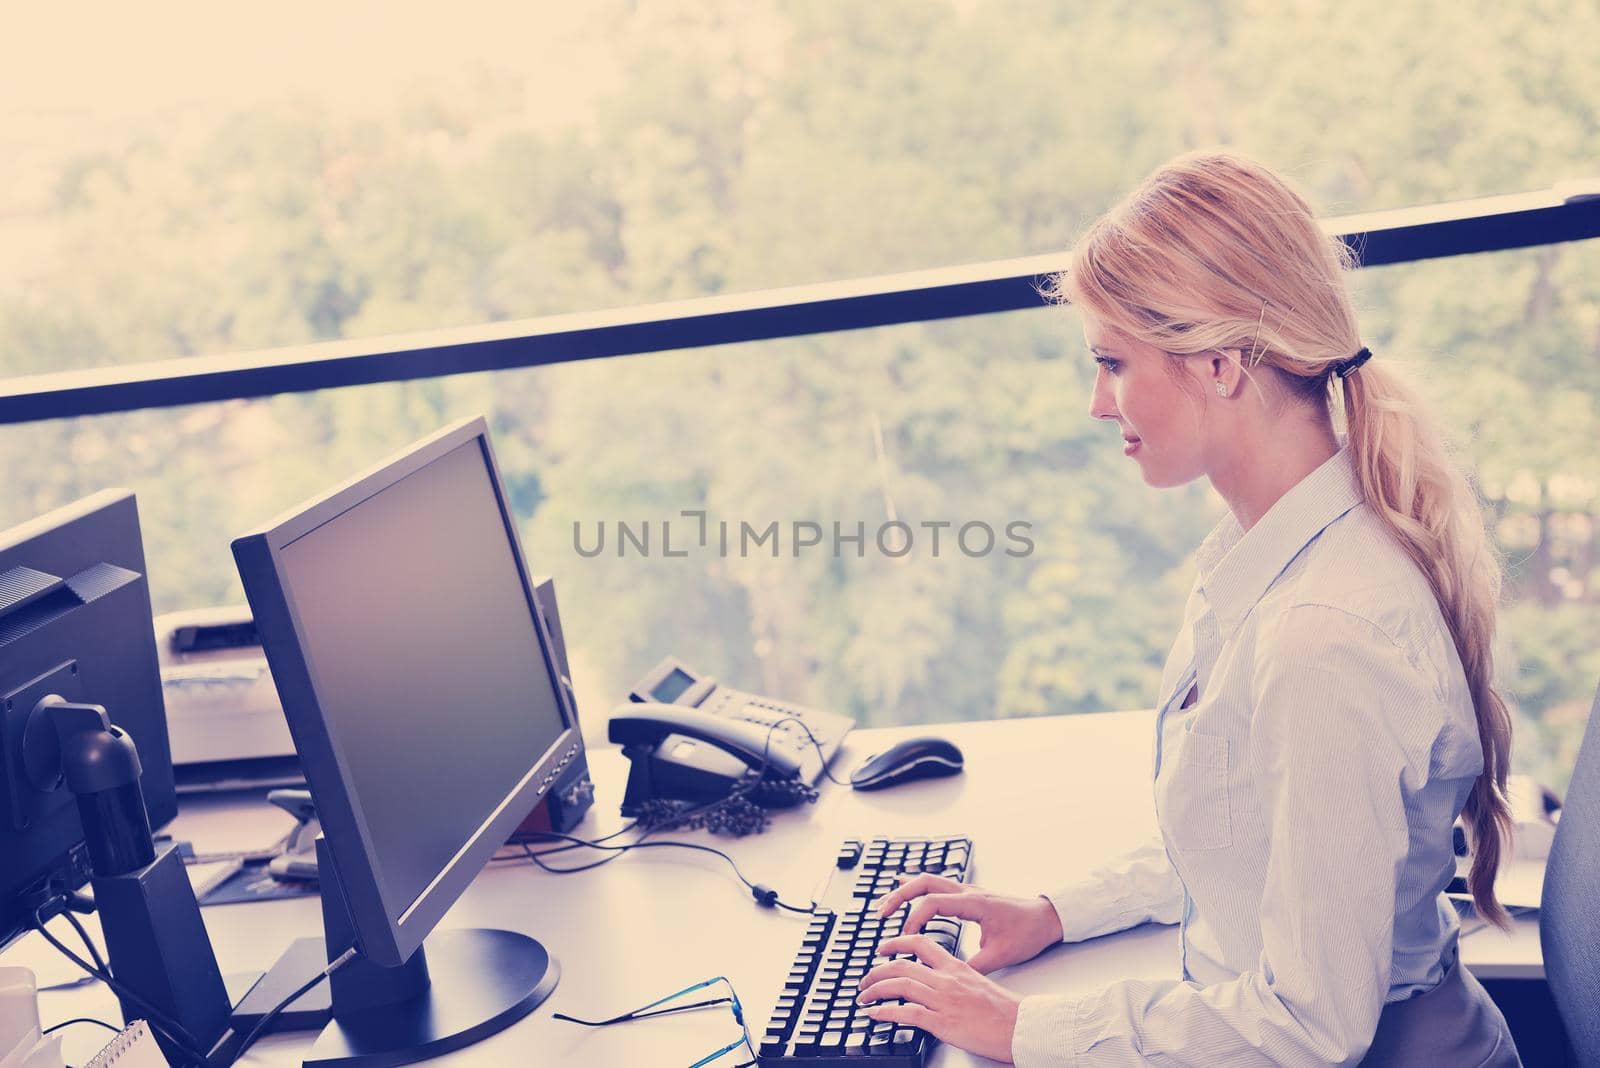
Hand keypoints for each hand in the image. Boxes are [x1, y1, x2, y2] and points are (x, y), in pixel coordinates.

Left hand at [857, 933, 1022, 1062]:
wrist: (1020, 1026)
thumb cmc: (1004, 1009)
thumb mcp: (978, 982)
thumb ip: (955, 979)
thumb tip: (938, 983)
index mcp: (955, 967)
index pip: (920, 943)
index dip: (897, 942)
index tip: (883, 948)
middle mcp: (946, 980)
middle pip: (901, 965)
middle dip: (877, 971)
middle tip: (865, 979)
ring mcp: (943, 1000)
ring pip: (899, 986)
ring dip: (874, 991)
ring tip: (863, 997)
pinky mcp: (942, 1022)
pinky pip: (906, 1013)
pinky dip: (885, 1012)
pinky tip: (874, 1014)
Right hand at [877, 873, 1063, 973]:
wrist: (1047, 917)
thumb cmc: (1028, 933)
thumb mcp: (1002, 955)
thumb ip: (974, 965)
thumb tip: (949, 979)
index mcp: (974, 903)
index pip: (933, 902)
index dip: (914, 918)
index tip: (905, 937)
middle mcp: (968, 892)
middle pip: (924, 883)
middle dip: (899, 897)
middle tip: (881, 914)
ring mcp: (967, 890)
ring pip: (928, 881)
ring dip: (905, 891)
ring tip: (885, 906)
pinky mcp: (968, 895)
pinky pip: (937, 885)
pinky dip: (917, 888)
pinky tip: (904, 888)